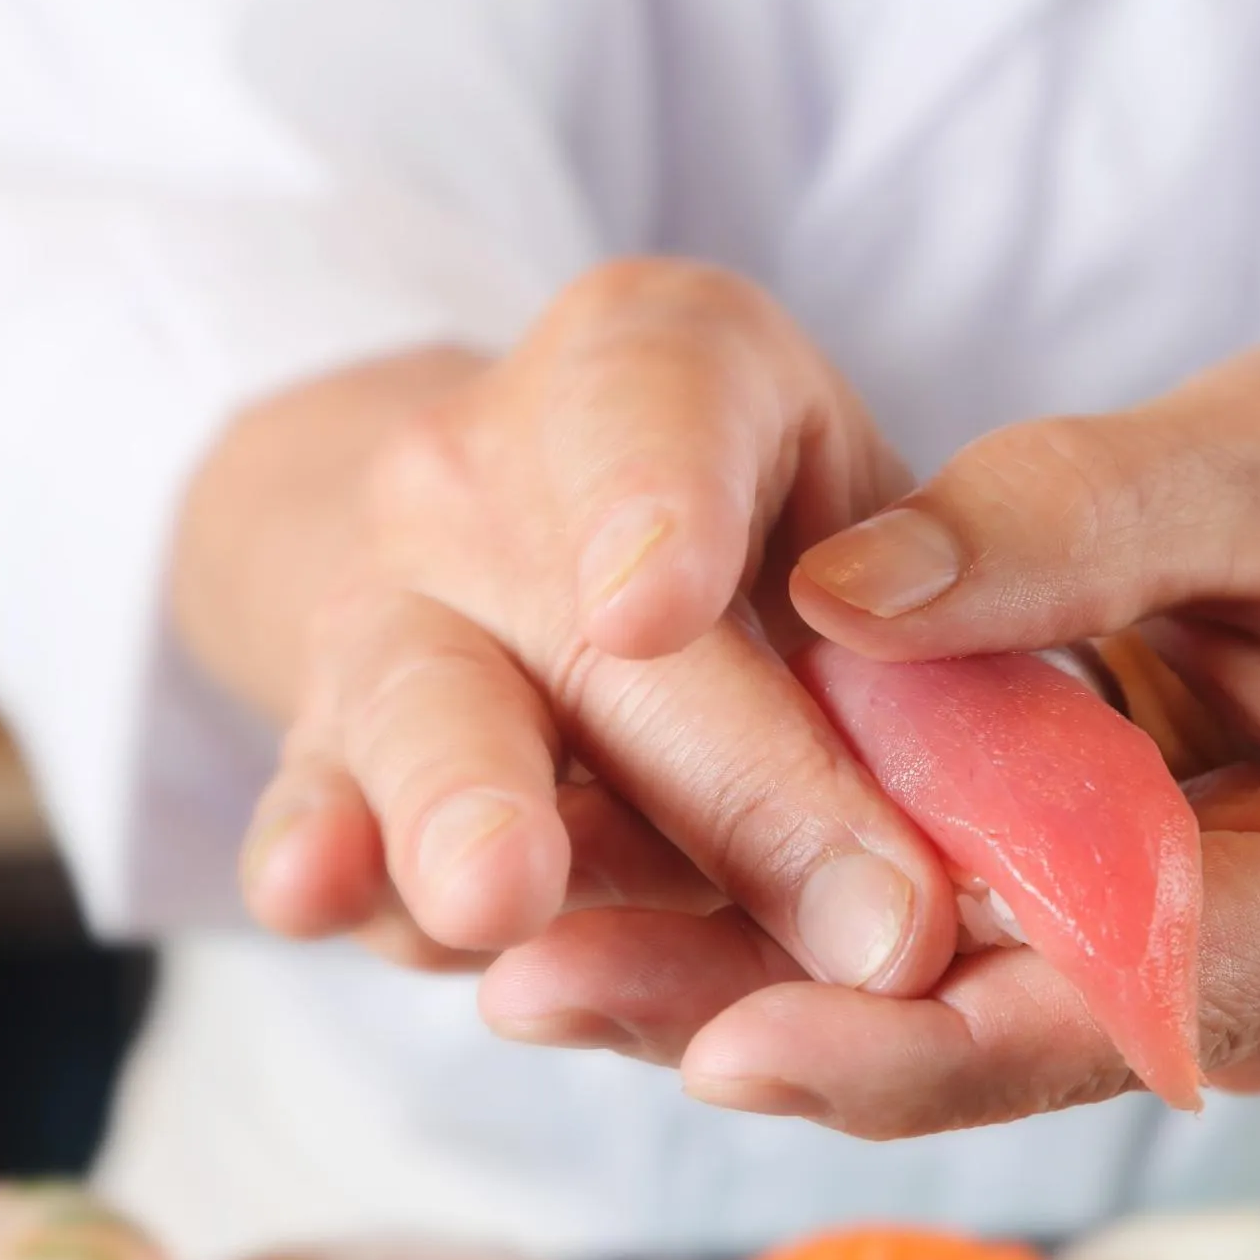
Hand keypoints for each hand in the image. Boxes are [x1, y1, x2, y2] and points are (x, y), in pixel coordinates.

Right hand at [183, 260, 958, 1015]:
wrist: (541, 544)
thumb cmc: (762, 528)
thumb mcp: (864, 508)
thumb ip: (935, 603)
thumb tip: (941, 783)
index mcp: (651, 366)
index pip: (658, 399)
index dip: (659, 499)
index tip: (656, 607)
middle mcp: (488, 473)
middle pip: (580, 617)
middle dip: (705, 767)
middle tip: (787, 882)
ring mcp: (390, 610)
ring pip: (428, 709)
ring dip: (464, 803)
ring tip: (497, 888)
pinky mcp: (334, 751)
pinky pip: (317, 804)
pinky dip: (328, 859)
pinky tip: (321, 893)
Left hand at [590, 333, 1259, 1129]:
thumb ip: (1068, 527)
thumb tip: (836, 597)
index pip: (1139, 994)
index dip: (930, 1033)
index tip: (725, 1036)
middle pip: (1035, 1037)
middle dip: (801, 1029)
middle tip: (551, 994)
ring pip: (1009, 1018)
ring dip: (800, 995)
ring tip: (568, 963)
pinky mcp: (1201, 930)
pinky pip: (1023, 961)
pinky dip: (871, 942)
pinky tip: (695, 906)